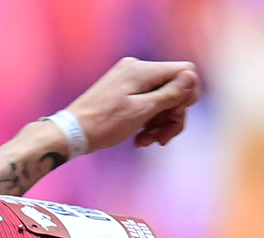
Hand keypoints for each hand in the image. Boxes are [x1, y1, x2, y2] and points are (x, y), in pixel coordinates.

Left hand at [63, 57, 201, 151]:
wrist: (72, 133)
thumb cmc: (105, 124)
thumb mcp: (142, 111)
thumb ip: (170, 94)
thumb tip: (192, 76)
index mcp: (143, 70)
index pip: (185, 71)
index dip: (187, 95)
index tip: (175, 116)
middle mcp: (137, 69)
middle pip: (174, 88)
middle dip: (172, 115)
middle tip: (162, 140)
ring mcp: (129, 79)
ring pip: (161, 98)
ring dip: (159, 123)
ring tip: (146, 142)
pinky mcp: (123, 90)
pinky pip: (146, 102)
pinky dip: (148, 120)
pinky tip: (140, 138)